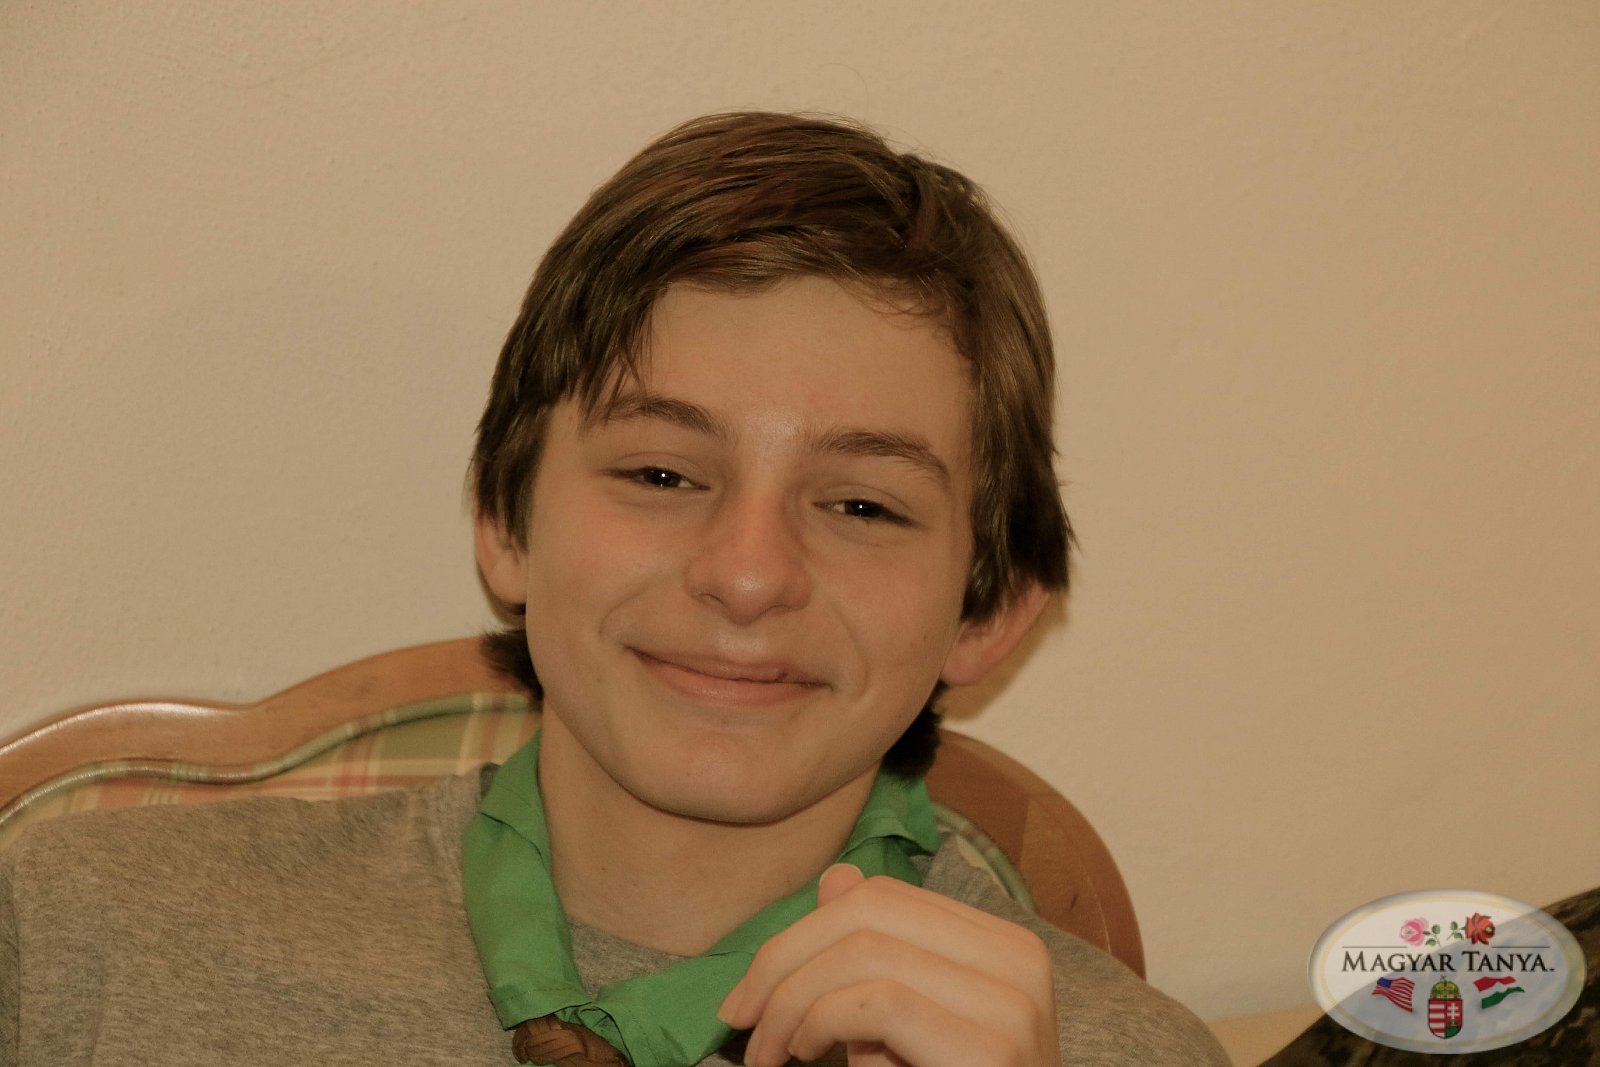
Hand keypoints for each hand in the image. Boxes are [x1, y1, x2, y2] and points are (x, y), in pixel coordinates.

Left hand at [716, 864, 1059, 1066]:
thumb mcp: (905, 1025)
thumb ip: (875, 959)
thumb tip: (838, 879)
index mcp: (1002, 945)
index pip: (884, 898)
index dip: (803, 933)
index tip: (751, 990)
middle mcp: (1019, 959)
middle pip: (870, 911)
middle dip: (784, 960)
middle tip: (740, 1016)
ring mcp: (1013, 1002)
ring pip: (866, 949)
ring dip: (793, 998)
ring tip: (771, 1048)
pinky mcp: (993, 1049)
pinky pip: (879, 1002)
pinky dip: (821, 1020)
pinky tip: (808, 1052)